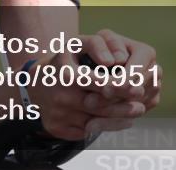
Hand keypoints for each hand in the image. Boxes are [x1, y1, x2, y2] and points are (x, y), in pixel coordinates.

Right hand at [25, 50, 143, 140]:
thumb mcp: (76, 44)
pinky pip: (85, 131)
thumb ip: (98, 44)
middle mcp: (62, 98)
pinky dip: (104, 127)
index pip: (100, 84)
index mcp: (67, 76)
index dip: (121, 86)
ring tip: (138, 111)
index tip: (137, 86)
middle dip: (123, 105)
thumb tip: (116, 61)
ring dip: (119, 118)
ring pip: (96, 121)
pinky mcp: (58, 129)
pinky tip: (119, 120)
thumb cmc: (63, 60)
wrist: (34, 84)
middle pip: (100, 106)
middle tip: (142, 100)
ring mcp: (59, 116)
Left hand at [78, 29, 160, 134]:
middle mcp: (154, 71)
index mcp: (146, 53)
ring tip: (87, 116)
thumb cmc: (99, 48)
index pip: (137, 72)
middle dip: (114, 100)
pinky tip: (90, 124)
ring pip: (135, 109)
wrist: (97, 64)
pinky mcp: (146, 105)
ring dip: (110, 114)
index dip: (122, 82)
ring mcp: (153, 90)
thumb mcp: (100, 39)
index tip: (105, 89)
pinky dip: (110, 123)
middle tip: (90, 104)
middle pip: (137, 92)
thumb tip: (118, 60)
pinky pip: (131, 119)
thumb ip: (109, 44)